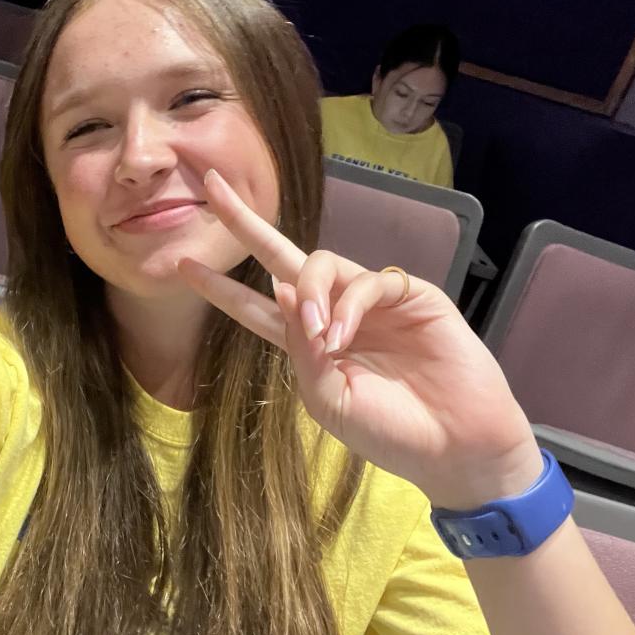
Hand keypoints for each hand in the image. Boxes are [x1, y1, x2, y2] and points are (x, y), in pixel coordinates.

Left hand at [178, 169, 540, 508]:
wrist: (453, 447)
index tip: (182, 266)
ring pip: (322, 263)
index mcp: (308, 345)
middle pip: (282, 258)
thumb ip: (298, 350)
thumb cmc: (389, 433)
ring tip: (319, 335)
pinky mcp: (411, 295)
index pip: (256, 307)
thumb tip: (280, 288)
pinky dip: (349, 304)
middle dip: (245, 224)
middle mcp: (335, 314)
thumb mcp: (325, 400)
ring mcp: (372, 302)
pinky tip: (344, 335)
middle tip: (212, 187)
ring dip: (309, 291)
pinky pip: (368, 282)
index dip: (221, 288)